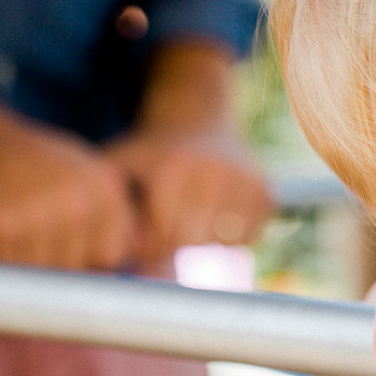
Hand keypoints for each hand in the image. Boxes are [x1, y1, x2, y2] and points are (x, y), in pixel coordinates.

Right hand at [0, 59, 134, 269]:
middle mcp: (79, 202)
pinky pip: (5, 273)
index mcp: (105, 188)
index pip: (112, 255)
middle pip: (77, 271)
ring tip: (9, 235)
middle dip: (53, 268)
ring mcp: (39, 216)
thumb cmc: (26, 160)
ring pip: (42, 279)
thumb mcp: (82, 174)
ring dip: (22, 269)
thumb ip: (106, 217)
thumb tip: (119, 272)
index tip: (65, 249)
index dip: (86, 261)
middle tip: (27, 238)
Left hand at [103, 40, 272, 263]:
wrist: (197, 120)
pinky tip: (216, 210)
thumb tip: (114, 256)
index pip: (161, 237)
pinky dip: (230, 235)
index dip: (149, 238)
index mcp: (175, 167)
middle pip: (191, 240)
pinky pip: (246, 238)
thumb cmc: (149, 154)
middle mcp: (216, 172)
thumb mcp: (118, 167)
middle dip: (175, 238)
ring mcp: (247, 182)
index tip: (144, 222)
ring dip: (203, 238)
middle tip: (168, 220)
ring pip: (219, 242)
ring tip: (191, 212)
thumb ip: (108, 208)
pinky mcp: (267, 193)